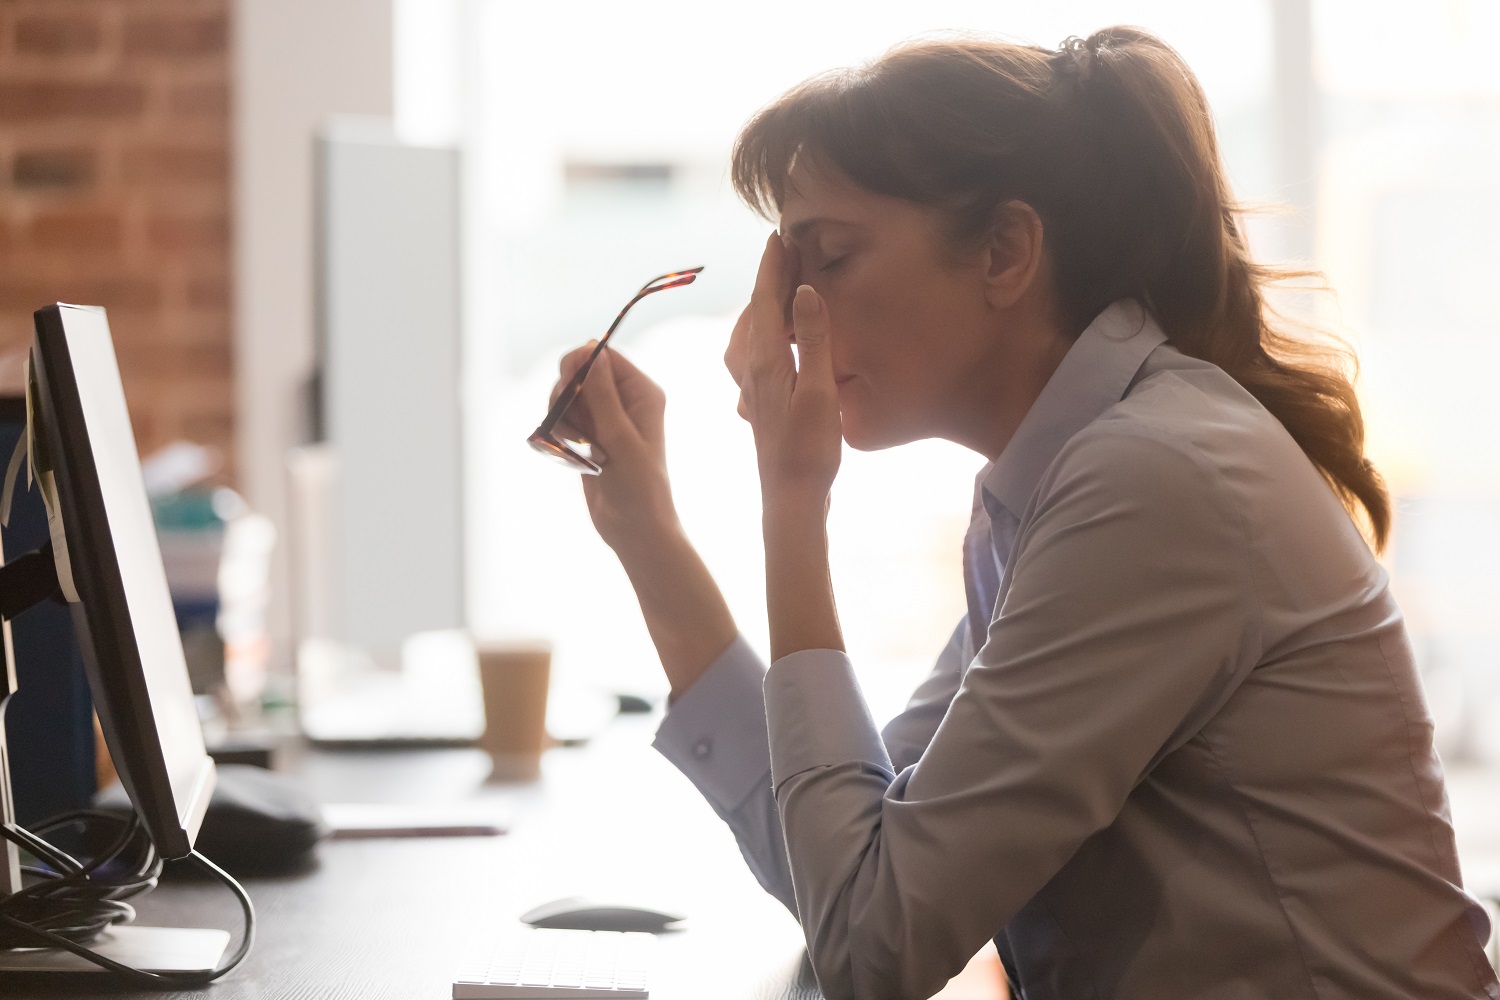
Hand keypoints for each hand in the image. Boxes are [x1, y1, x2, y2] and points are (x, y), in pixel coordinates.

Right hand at [548, 344, 677, 556]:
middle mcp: (624, 401)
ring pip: (567, 396)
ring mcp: (605, 418)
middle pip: (580, 372)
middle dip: (567, 393)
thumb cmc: (639, 488)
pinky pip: (563, 419)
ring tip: (576, 445)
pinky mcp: (589, 436)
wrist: (635, 529)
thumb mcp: (620, 439)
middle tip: (570, 422)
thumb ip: (603, 395)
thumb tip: (592, 351)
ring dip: (562, 416)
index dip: (580, 362)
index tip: (567, 383)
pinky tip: (571, 452)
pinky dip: (559, 431)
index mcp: (642, 393)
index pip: (605, 356)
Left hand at [726, 233, 841, 510]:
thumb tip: (804, 290)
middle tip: (786, 250)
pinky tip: (776, 340)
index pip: (766, 300)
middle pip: (756, 311)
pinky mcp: (759, 402)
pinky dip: (764, 332)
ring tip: (782, 286)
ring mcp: (753, 387)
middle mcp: (751, 369)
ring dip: (765, 305)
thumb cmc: (809, 451)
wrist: (790, 498)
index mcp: (765, 360)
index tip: (779, 234)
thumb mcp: (819, 391)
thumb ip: (814, 340)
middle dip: (769, 279)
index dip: (773, 266)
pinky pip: (754, 353)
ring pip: (750, 333)